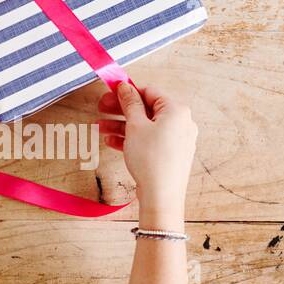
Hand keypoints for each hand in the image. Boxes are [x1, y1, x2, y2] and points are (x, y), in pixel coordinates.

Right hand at [98, 82, 196, 228]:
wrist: (161, 196)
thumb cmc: (151, 160)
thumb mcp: (135, 126)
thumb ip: (130, 103)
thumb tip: (125, 88)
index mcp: (177, 110)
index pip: (150, 92)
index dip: (127, 91)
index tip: (110, 92)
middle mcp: (181, 123)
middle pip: (147, 109)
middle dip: (122, 110)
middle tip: (102, 108)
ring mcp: (178, 140)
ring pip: (147, 126)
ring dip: (123, 126)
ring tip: (101, 127)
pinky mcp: (172, 154)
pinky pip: (151, 140)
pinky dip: (133, 139)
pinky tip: (113, 142)